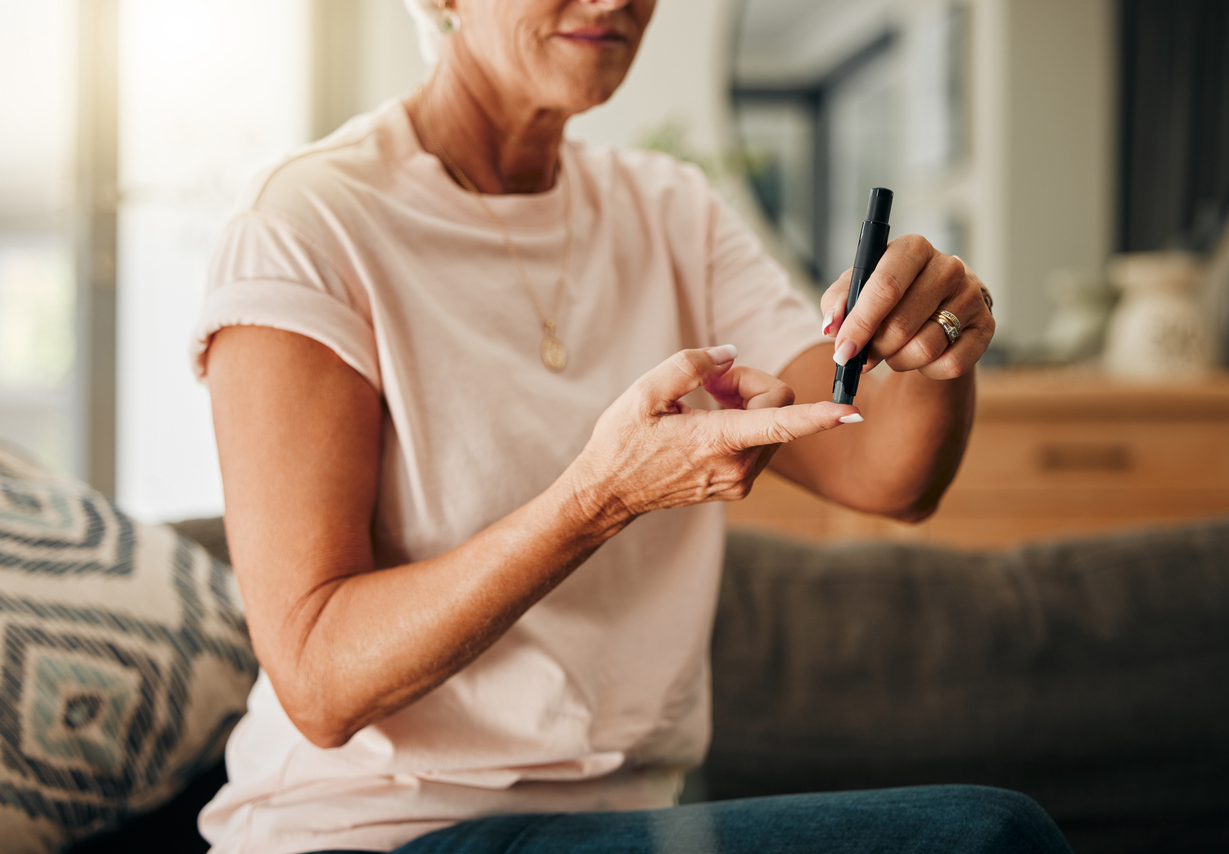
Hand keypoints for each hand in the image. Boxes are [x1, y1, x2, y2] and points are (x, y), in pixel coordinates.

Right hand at [569, 346, 858, 518]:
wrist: (610, 492)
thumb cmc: (622, 440)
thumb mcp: (644, 393)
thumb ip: (691, 366)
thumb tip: (730, 354)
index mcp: (716, 442)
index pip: (781, 424)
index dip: (819, 416)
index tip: (852, 412)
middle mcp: (736, 467)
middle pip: (778, 407)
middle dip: (750, 384)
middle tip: (710, 383)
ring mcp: (738, 481)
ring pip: (773, 424)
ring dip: (747, 403)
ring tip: (704, 404)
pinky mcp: (737, 486)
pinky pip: (760, 442)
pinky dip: (743, 422)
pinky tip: (707, 422)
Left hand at [820, 235, 994, 378]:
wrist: (935, 307)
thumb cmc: (889, 296)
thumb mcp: (857, 289)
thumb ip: (837, 303)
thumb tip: (831, 326)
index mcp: (912, 248)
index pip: (885, 287)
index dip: (860, 324)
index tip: (842, 351)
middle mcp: (948, 266)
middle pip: (902, 324)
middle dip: (876, 349)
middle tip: (865, 357)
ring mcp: (972, 295)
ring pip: (925, 348)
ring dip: (899, 361)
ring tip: (893, 352)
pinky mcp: (986, 327)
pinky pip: (951, 364)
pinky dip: (928, 370)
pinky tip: (921, 358)